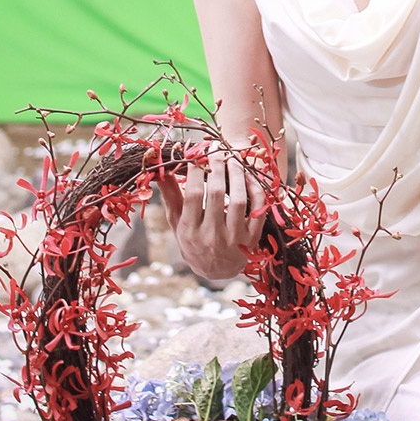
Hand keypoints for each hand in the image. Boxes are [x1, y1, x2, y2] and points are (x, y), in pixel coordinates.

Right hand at [157, 149, 264, 280]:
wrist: (216, 271)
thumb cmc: (193, 242)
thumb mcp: (178, 223)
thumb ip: (170, 196)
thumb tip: (160, 169)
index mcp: (190, 231)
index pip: (192, 195)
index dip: (195, 171)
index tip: (196, 154)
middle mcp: (211, 236)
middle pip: (215, 194)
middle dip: (216, 167)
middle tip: (216, 149)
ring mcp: (234, 239)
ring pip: (238, 200)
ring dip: (236, 175)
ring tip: (233, 158)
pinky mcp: (252, 238)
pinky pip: (258, 209)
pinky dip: (256, 190)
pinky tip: (249, 176)